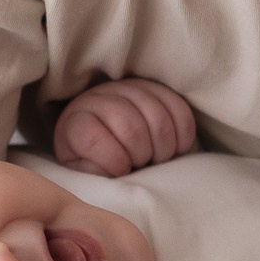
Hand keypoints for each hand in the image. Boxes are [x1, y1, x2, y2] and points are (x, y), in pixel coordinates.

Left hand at [53, 76, 196, 175]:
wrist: (104, 132)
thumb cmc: (92, 157)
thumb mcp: (82, 170)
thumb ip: (91, 173)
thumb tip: (114, 169)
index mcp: (76, 122)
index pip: (92, 138)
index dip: (113, 160)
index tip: (122, 171)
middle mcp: (100, 98)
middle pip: (131, 127)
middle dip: (142, 155)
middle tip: (142, 166)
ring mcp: (129, 88)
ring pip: (158, 116)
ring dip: (164, 147)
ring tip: (157, 159)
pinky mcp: (156, 87)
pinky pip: (179, 108)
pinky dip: (182, 134)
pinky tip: (175, 148)